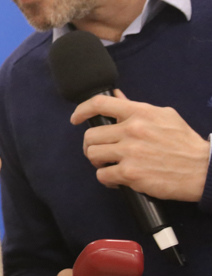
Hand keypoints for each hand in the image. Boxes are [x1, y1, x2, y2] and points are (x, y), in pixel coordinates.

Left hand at [71, 90, 208, 201]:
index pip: (99, 104)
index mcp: (139, 113)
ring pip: (93, 155)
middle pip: (91, 136)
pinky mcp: (131, 174)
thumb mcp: (164, 116)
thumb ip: (136, 107)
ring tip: (109, 165)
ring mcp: (130, 152)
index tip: (76, 119)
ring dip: (98, 163)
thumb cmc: (184, 143)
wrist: (204, 170)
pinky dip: (106, 179)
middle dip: (92, 146)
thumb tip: (116, 96)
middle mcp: (132, 130)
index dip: (81, 110)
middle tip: (101, 153)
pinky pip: (103, 176)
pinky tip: (117, 180)